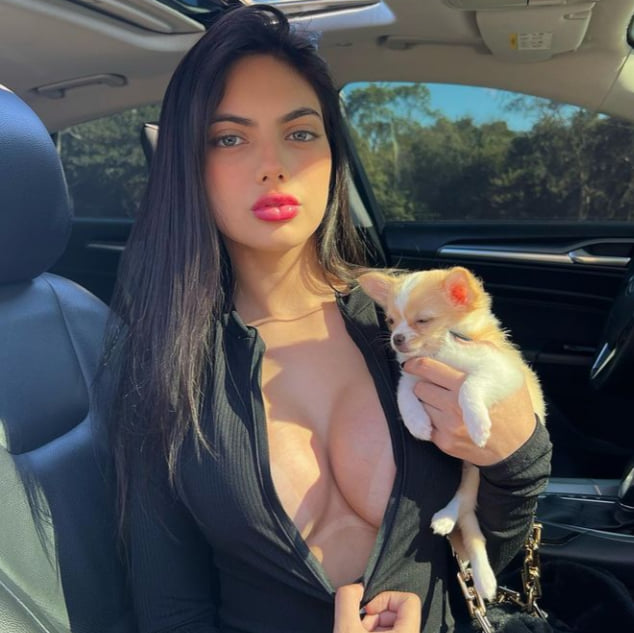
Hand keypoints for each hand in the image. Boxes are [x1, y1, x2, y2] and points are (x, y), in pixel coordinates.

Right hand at [333, 584, 420, 632]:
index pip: (410, 601)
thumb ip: (347, 599)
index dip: (386, 598)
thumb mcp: (345, 629)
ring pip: (394, 625)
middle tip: (360, 628)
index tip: (369, 610)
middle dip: (375, 616)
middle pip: (400, 612)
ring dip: (373, 627)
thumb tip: (356, 588)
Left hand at [402, 357, 535, 465]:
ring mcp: (448, 426)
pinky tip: (449, 417)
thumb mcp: (504, 370)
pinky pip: (425, 422)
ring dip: (429, 400)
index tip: (412, 362)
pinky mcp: (444, 442)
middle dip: (425, 382)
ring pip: (420, 404)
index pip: (428, 368)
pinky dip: (433, 418)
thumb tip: (451, 340)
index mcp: (467, 385)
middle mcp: (454, 406)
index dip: (416, 362)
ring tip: (447, 400)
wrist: (519, 446)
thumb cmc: (512, 403)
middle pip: (420, 386)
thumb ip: (477, 351)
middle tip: (435, 382)